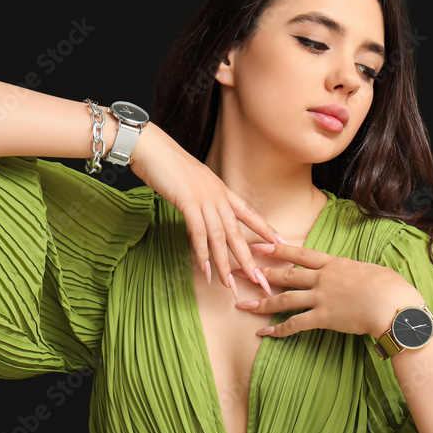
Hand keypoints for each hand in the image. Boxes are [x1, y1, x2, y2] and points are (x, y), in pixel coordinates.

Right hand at [129, 123, 283, 292]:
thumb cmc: (168, 164)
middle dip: (249, 259)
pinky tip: (205, 269)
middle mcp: (218, 195)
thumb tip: (205, 212)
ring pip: (220, 236)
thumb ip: (203, 198)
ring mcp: (204, 198)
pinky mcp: (187, 202)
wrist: (151, 147)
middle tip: (260, 280)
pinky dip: (202, 252)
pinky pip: (198, 232)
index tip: (282, 243)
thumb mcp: (193, 182)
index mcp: (221, 189)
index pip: (249, 213)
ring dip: (224, 263)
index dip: (266, 229)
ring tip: (229, 285)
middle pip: (238, 232)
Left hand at [233, 242, 423, 337]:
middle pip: (286, 274)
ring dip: (261, 304)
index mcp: (334, 263)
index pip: (300, 253)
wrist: (393, 305)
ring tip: (242, 306)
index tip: (260, 245)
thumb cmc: (390, 287)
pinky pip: (295, 324)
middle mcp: (323, 278)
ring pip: (284, 299)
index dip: (278, 249)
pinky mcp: (324, 318)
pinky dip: (278, 330)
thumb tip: (355, 272)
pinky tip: (264, 333)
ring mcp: (321, 298)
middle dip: (261, 272)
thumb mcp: (371, 270)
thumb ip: (356, 270)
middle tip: (240, 270)